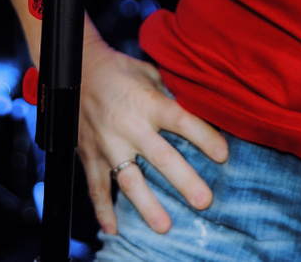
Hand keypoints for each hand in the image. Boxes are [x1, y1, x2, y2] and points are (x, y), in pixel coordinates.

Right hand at [78, 38, 228, 236]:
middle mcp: (128, 125)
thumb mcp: (149, 74)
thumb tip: (199, 108)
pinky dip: (103, 210)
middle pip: (161, 157)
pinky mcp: (90, 155)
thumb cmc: (120, 71)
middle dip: (184, 180)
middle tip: (204, 201)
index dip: (204, 137)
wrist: (77, 71)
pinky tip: (112, 229)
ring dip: (147, 204)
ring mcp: (107, 144)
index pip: (181, 120)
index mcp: (147, 102)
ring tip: (163, 225)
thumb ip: (170, 95)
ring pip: (129, 179)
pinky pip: (96, 187)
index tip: (223, 155)